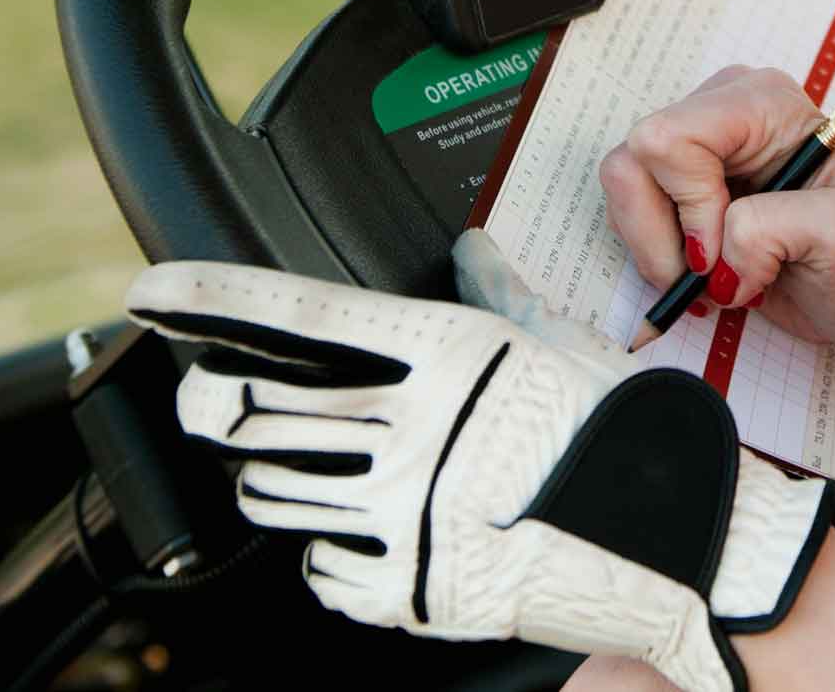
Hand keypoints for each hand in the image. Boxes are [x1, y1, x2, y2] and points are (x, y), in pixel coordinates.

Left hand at [134, 230, 834, 691]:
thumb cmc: (627, 434)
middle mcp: (417, 431)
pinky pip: (318, 568)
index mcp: (450, 357)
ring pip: (272, 490)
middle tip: (228, 404)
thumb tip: (469, 245)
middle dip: (223, 403)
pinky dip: (327, 551)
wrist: (680, 538)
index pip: (303, 315)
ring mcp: (409, 514)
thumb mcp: (563, 348)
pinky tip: (369, 534)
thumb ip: (500, 295)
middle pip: (258, 408)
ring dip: (275, 477)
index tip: (155, 290)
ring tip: (320, 474)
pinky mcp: (410, 588)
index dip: (213, 297)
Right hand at [602, 66, 834, 354]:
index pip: (671, 139)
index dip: (686, 208)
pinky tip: (708, 277)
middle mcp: (725, 110)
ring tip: (719, 282)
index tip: (721, 258)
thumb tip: (715, 254)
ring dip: (661, 254)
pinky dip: (660, 260)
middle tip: (715, 280)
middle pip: (633, 163)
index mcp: (766, 103)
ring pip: (624, 191)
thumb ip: (775, 227)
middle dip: (664, 237)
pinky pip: (631, 217)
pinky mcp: (679, 183)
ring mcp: (698, 145)